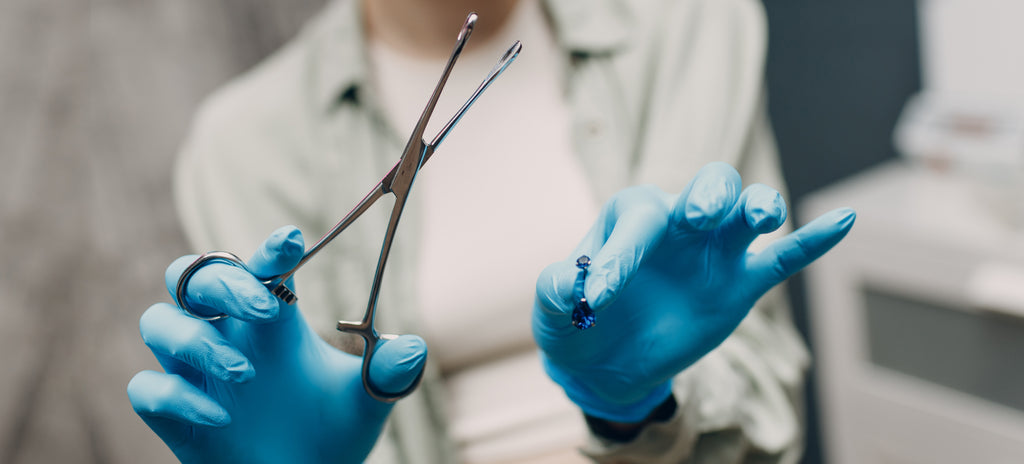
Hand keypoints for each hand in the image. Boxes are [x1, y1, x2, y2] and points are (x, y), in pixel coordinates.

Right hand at [127, 226, 426, 462]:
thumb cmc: (330, 436)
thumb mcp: (365, 403)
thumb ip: (387, 375)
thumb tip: (415, 348)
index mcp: (271, 320)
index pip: (259, 267)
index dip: (268, 250)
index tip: (291, 240)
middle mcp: (226, 334)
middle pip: (193, 276)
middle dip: (224, 284)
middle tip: (265, 308)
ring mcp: (192, 370)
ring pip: (157, 321)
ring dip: (197, 341)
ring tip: (247, 374)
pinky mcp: (170, 411)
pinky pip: (147, 388)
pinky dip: (178, 396)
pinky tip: (221, 418)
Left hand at [533, 162, 854, 422]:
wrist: (606, 360)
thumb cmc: (577, 321)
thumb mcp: (554, 309)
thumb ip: (559, 290)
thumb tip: (574, 285)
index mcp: (633, 216)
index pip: (637, 223)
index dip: (618, 258)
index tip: (597, 301)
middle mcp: (681, 222)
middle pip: (708, 188)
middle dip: (708, 195)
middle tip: (697, 215)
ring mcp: (716, 251)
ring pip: (749, 214)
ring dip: (759, 207)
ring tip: (761, 216)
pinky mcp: (743, 284)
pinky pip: (784, 258)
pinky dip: (813, 240)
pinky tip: (844, 220)